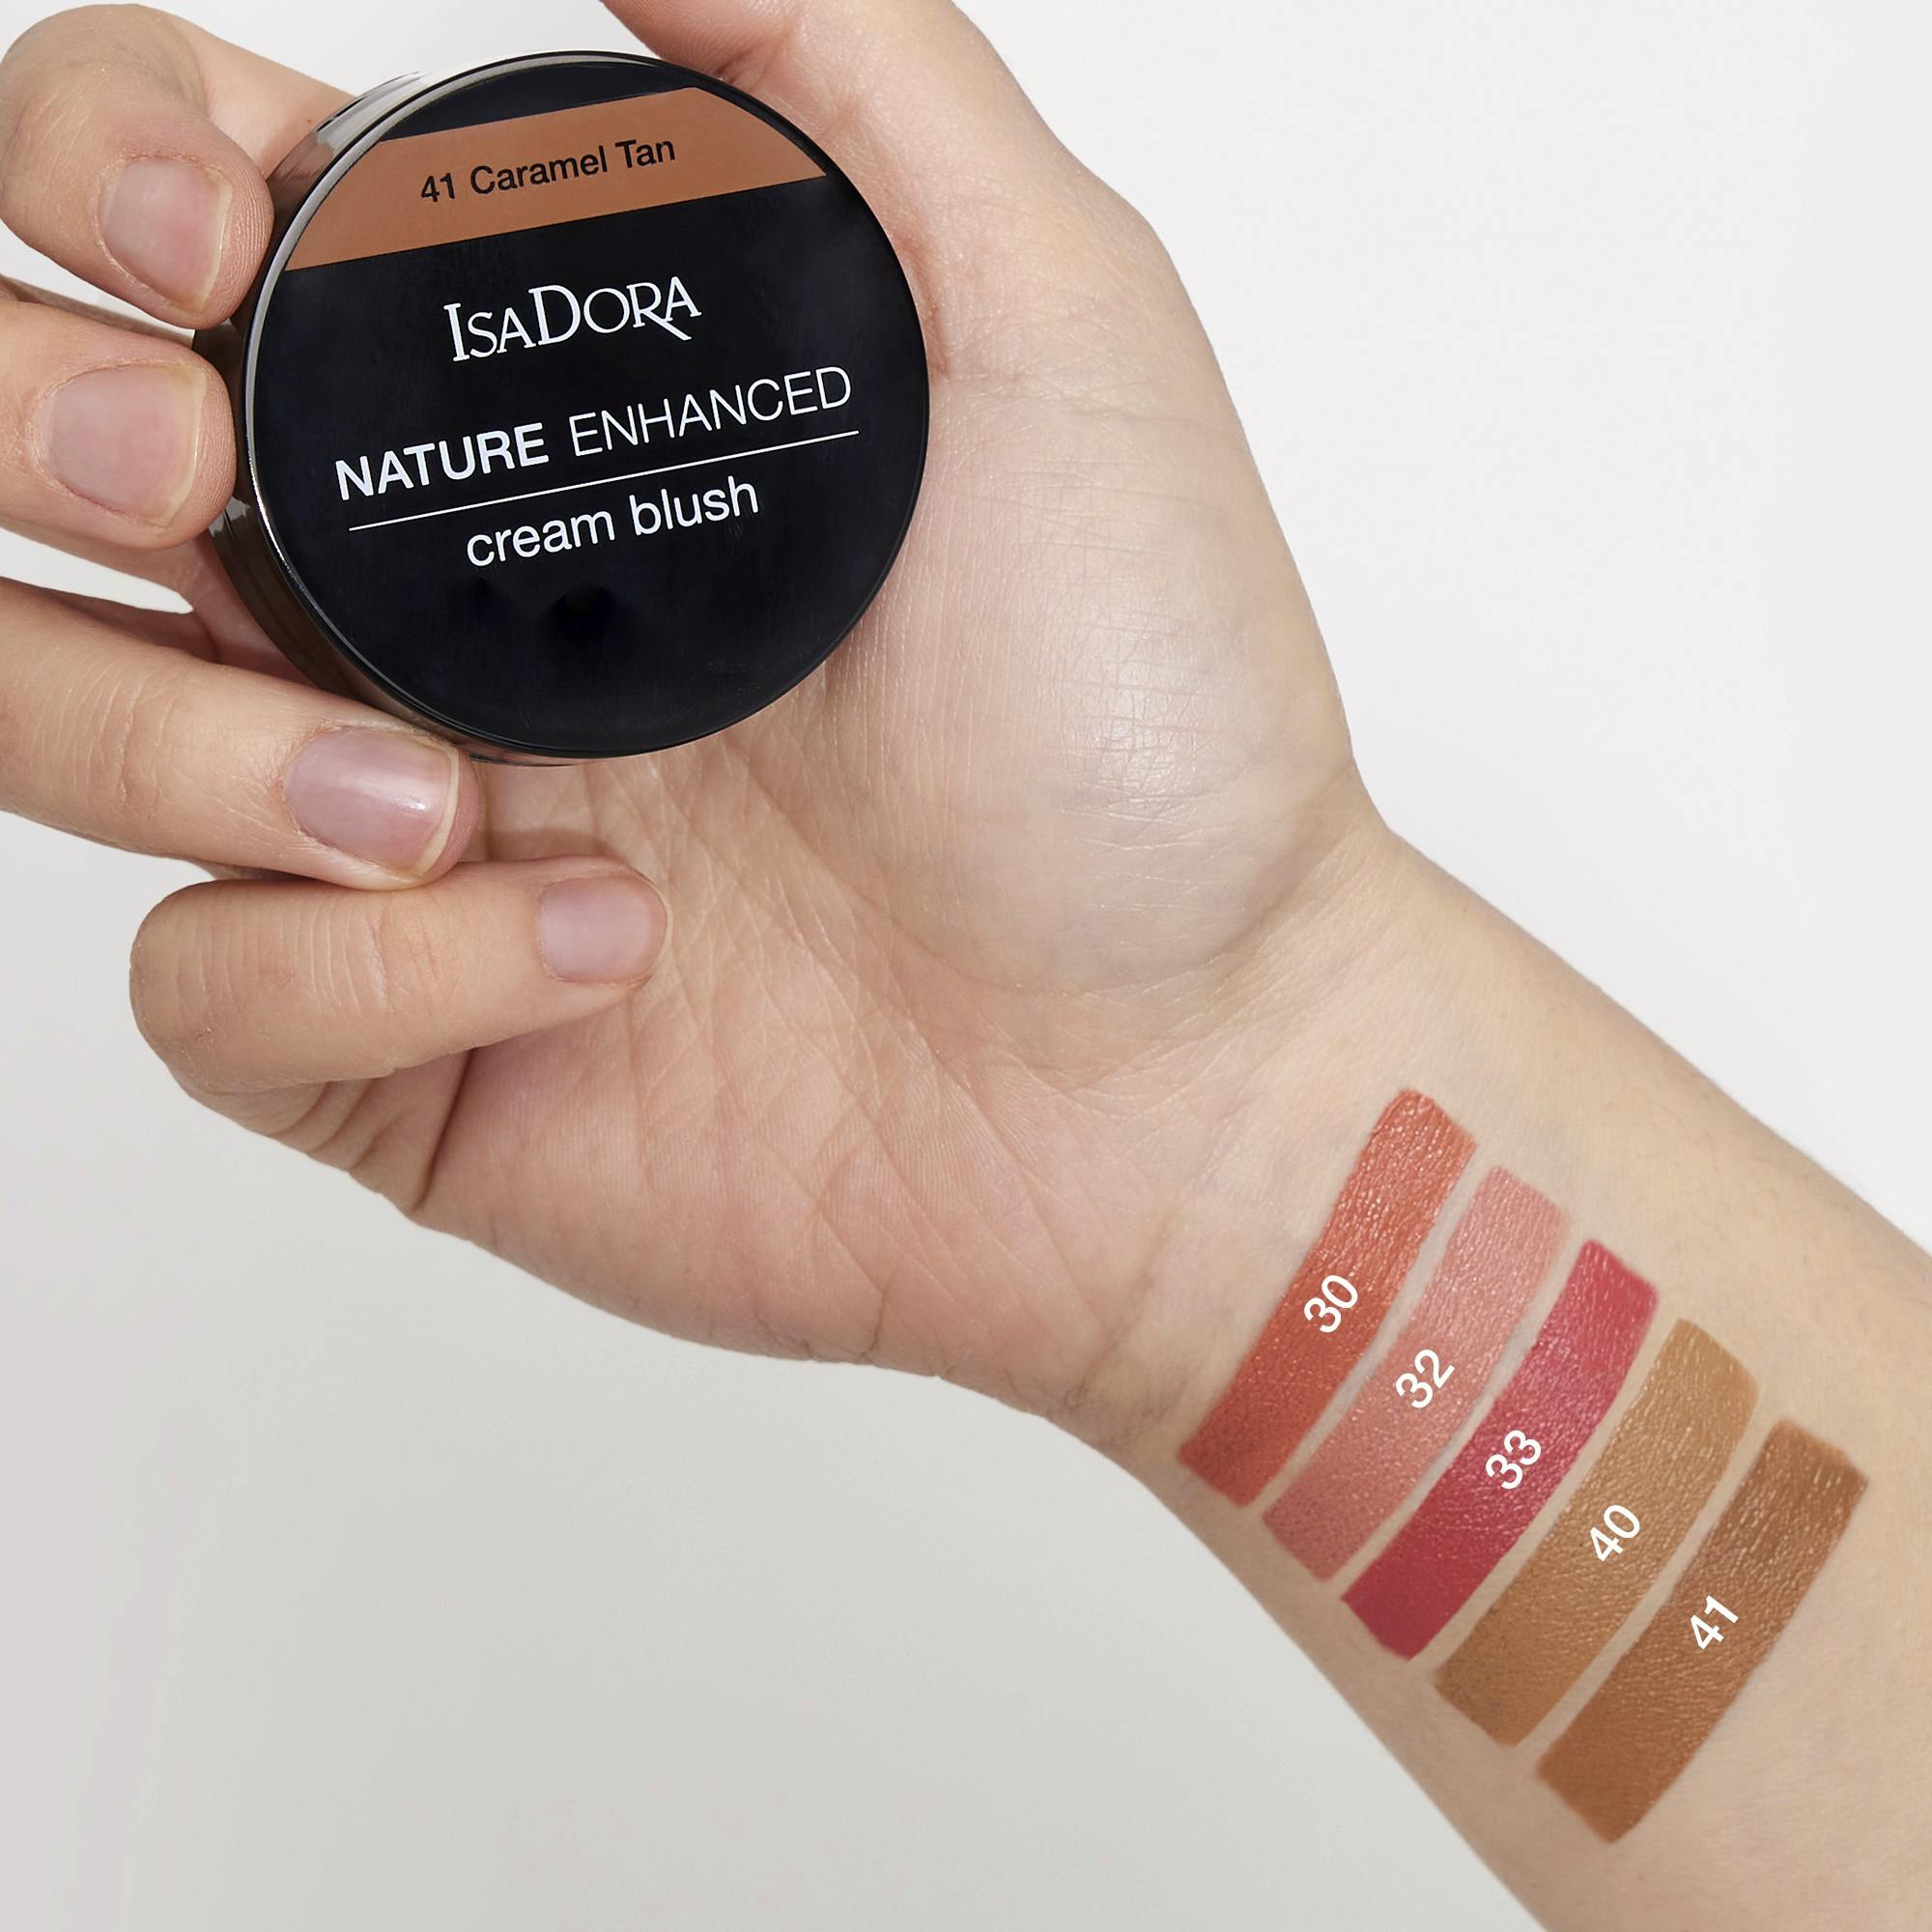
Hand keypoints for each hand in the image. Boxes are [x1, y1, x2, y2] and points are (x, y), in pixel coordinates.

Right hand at [0, 0, 1375, 1437]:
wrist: (1179, 1061)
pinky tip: (597, 956)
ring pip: (45, 714)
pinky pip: (211, 993)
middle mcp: (437, 613)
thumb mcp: (1056, 337)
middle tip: (192, 467)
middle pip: (38, 456)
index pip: (196, 227)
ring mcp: (401, 837)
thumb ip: (855, 86)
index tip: (208, 232)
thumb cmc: (1149, 723)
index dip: (101, 165)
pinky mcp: (410, 1045)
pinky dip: (361, 974)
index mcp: (543, 425)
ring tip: (433, 800)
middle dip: (30, 415)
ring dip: (164, 730)